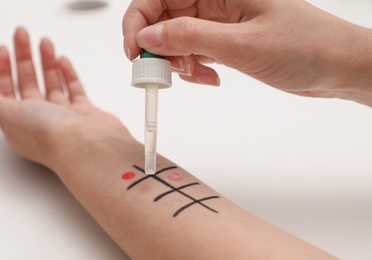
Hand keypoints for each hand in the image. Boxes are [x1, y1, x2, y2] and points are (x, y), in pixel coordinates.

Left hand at [0, 27, 129, 168]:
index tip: (4, 49)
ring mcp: (64, 117)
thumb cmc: (50, 136)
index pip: (5, 92)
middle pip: (28, 83)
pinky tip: (62, 60)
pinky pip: (74, 89)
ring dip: (46, 61)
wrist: (87, 146)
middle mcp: (40, 121)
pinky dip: (67, 74)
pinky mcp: (85, 113)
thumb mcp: (8, 115)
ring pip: (51, 83)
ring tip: (45, 42)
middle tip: (23, 35)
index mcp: (18, 123)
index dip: (2, 70)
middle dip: (23, 57)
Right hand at [123, 0, 371, 104]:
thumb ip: (190, 37)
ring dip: (176, 62)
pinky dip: (194, 69)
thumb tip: (148, 36)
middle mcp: (215, 1)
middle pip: (163, 18)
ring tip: (198, 76)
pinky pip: (194, 53)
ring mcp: (219, 22)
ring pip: (176, 38)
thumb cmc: (306, 46)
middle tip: (161, 72)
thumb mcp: (242, 43)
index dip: (139, 20)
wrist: (337, 67)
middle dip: (157, 47)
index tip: (135, 51)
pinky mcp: (225, 42)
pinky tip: (211, 78)